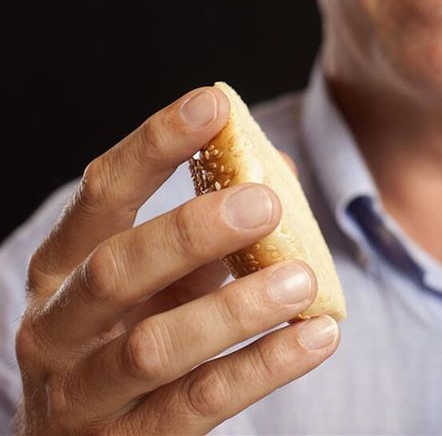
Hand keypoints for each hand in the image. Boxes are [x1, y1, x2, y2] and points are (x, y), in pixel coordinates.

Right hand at [12, 88, 339, 434]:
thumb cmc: (132, 341)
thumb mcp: (158, 282)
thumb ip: (206, 232)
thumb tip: (276, 164)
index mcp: (61, 270)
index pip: (99, 195)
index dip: (153, 146)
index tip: (211, 103)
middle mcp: (57, 330)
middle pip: (116, 269)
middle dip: (191, 230)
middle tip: (265, 202)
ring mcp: (83, 396)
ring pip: (154, 347)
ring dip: (234, 308)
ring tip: (301, 278)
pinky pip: (199, 404)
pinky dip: (263, 367)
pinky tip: (318, 336)